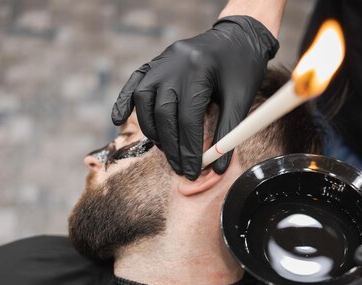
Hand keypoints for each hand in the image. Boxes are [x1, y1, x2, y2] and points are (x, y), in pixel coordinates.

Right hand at [111, 16, 278, 179]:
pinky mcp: (154, 62)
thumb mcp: (241, 99)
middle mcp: (175, 63)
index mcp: (200, 70)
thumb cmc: (242, 68)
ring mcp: (162, 61)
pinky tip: (119, 120)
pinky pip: (134, 82)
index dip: (189, 149)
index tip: (193, 171)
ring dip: (151, 129)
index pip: (188, 119)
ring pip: (145, 100)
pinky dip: (124, 102)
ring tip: (165, 149)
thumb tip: (217, 168)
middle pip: (164, 113)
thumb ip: (228, 133)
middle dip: (171, 146)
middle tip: (180, 168)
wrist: (237, 36)